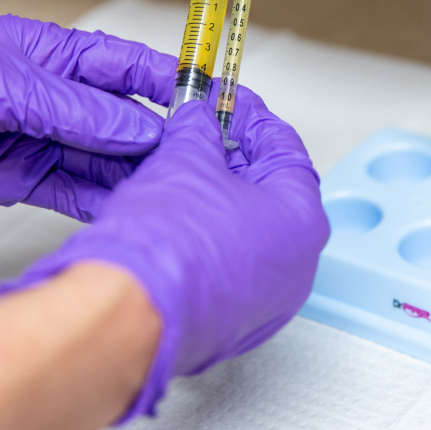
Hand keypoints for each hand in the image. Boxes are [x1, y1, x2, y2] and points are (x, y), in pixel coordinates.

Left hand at [0, 15, 176, 220]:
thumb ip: (73, 109)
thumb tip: (135, 126)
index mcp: (52, 55)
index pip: (128, 67)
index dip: (172, 83)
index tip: (210, 102)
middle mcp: (51, 97)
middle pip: (123, 118)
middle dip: (160, 137)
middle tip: (195, 160)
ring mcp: (37, 138)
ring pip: (103, 159)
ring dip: (134, 174)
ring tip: (168, 190)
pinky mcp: (19, 178)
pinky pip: (73, 190)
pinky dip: (100, 200)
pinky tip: (126, 207)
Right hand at [0, 84, 329, 418]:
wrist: (128, 312)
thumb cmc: (167, 247)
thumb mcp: (185, 159)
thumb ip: (199, 130)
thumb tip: (198, 120)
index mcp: (303, 220)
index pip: (286, 150)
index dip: (252, 120)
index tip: (231, 106)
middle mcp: (298, 265)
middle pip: (271, 194)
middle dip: (233, 160)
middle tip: (204, 138)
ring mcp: (269, 300)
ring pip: (249, 234)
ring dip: (218, 201)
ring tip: (182, 177)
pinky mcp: (234, 322)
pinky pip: (229, 268)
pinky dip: (209, 240)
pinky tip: (177, 223)